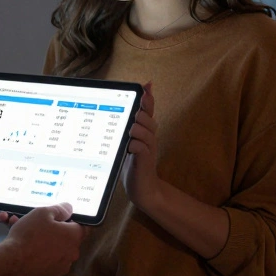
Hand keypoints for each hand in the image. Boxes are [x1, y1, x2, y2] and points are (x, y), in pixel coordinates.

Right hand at [3, 203, 85, 275]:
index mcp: (75, 236)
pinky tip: (26, 250)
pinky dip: (40, 256)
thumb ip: (60, 210)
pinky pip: (47, 262)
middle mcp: (72, 253)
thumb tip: (70, 209)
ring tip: (27, 237)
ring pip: (55, 250)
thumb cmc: (29, 235)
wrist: (11, 262)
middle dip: (53, 231)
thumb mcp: (43, 213)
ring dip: (45, 244)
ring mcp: (61, 267)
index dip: (69, 221)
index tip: (56, 219)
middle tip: (37, 226)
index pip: (81, 226)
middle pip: (66, 238)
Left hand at [123, 82, 162, 213]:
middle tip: (132, 117)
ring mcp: (149, 149)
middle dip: (139, 114)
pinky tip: (128, 148)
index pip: (149, 111)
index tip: (146, 86)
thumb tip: (126, 114)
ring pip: (145, 131)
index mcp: (146, 132)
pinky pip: (141, 147)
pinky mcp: (145, 161)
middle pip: (148, 118)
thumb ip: (128, 128)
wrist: (144, 189)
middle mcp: (150, 138)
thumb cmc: (134, 164)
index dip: (148, 98)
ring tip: (129, 133)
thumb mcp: (130, 143)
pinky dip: (134, 145)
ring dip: (135, 129)